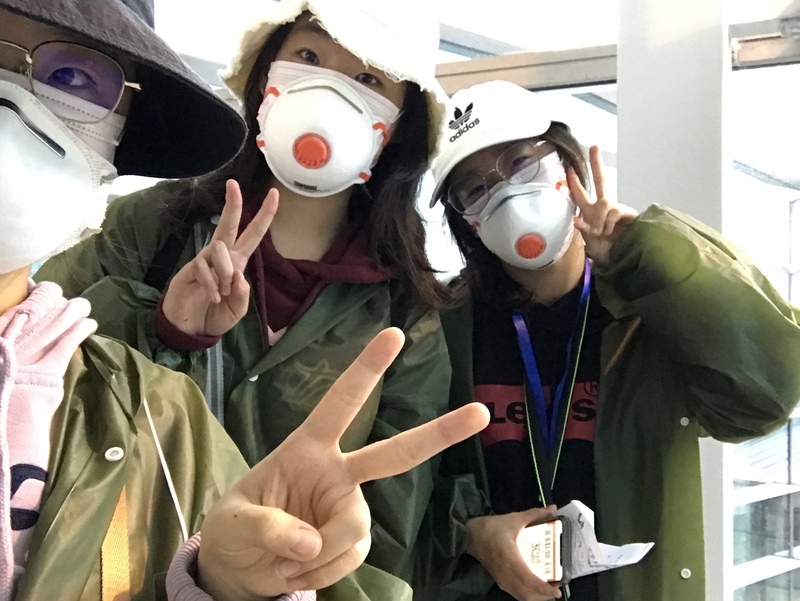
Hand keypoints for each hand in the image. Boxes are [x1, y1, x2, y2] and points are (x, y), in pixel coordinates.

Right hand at [162, 179, 277, 335]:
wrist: (189, 331)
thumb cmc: (215, 316)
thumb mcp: (237, 310)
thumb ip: (242, 294)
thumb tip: (239, 274)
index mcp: (237, 263)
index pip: (253, 235)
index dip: (264, 216)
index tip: (275, 194)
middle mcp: (221, 257)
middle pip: (228, 225)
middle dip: (233, 205)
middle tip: (233, 184)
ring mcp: (204, 261)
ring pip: (219, 248)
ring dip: (225, 272)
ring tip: (222, 293)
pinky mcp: (189, 269)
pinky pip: (203, 267)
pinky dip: (211, 284)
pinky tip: (212, 297)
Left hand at [197, 328, 489, 600]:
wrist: (240, 569)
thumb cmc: (234, 528)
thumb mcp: (233, 522)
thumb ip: (268, 527)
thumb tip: (312, 543)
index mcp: (306, 447)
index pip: (340, 402)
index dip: (366, 369)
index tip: (393, 334)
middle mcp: (337, 472)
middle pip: (394, 454)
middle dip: (438, 433)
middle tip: (479, 413)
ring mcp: (349, 507)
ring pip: (356, 529)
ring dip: (321, 554)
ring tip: (285, 563)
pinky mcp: (353, 539)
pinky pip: (353, 556)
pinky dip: (326, 571)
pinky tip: (301, 571)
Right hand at [466, 507, 561, 600]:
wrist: (469, 535)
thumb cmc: (491, 527)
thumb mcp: (514, 519)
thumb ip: (535, 514)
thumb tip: (553, 508)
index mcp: (511, 560)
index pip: (530, 581)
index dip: (544, 589)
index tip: (558, 590)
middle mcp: (507, 574)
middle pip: (528, 594)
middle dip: (544, 596)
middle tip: (557, 588)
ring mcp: (502, 580)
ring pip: (522, 596)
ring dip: (536, 597)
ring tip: (548, 590)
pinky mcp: (499, 581)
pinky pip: (516, 594)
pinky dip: (527, 595)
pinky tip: (535, 589)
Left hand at [568, 145, 637, 264]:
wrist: (622, 261)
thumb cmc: (605, 252)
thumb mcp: (589, 242)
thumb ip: (582, 230)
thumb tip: (577, 220)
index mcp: (591, 212)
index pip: (581, 194)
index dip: (574, 182)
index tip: (568, 167)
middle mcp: (603, 207)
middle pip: (601, 181)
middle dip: (597, 164)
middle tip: (594, 148)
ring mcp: (616, 209)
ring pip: (604, 203)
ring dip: (599, 220)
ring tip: (600, 233)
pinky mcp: (628, 214)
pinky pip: (612, 212)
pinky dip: (605, 223)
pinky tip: (605, 231)